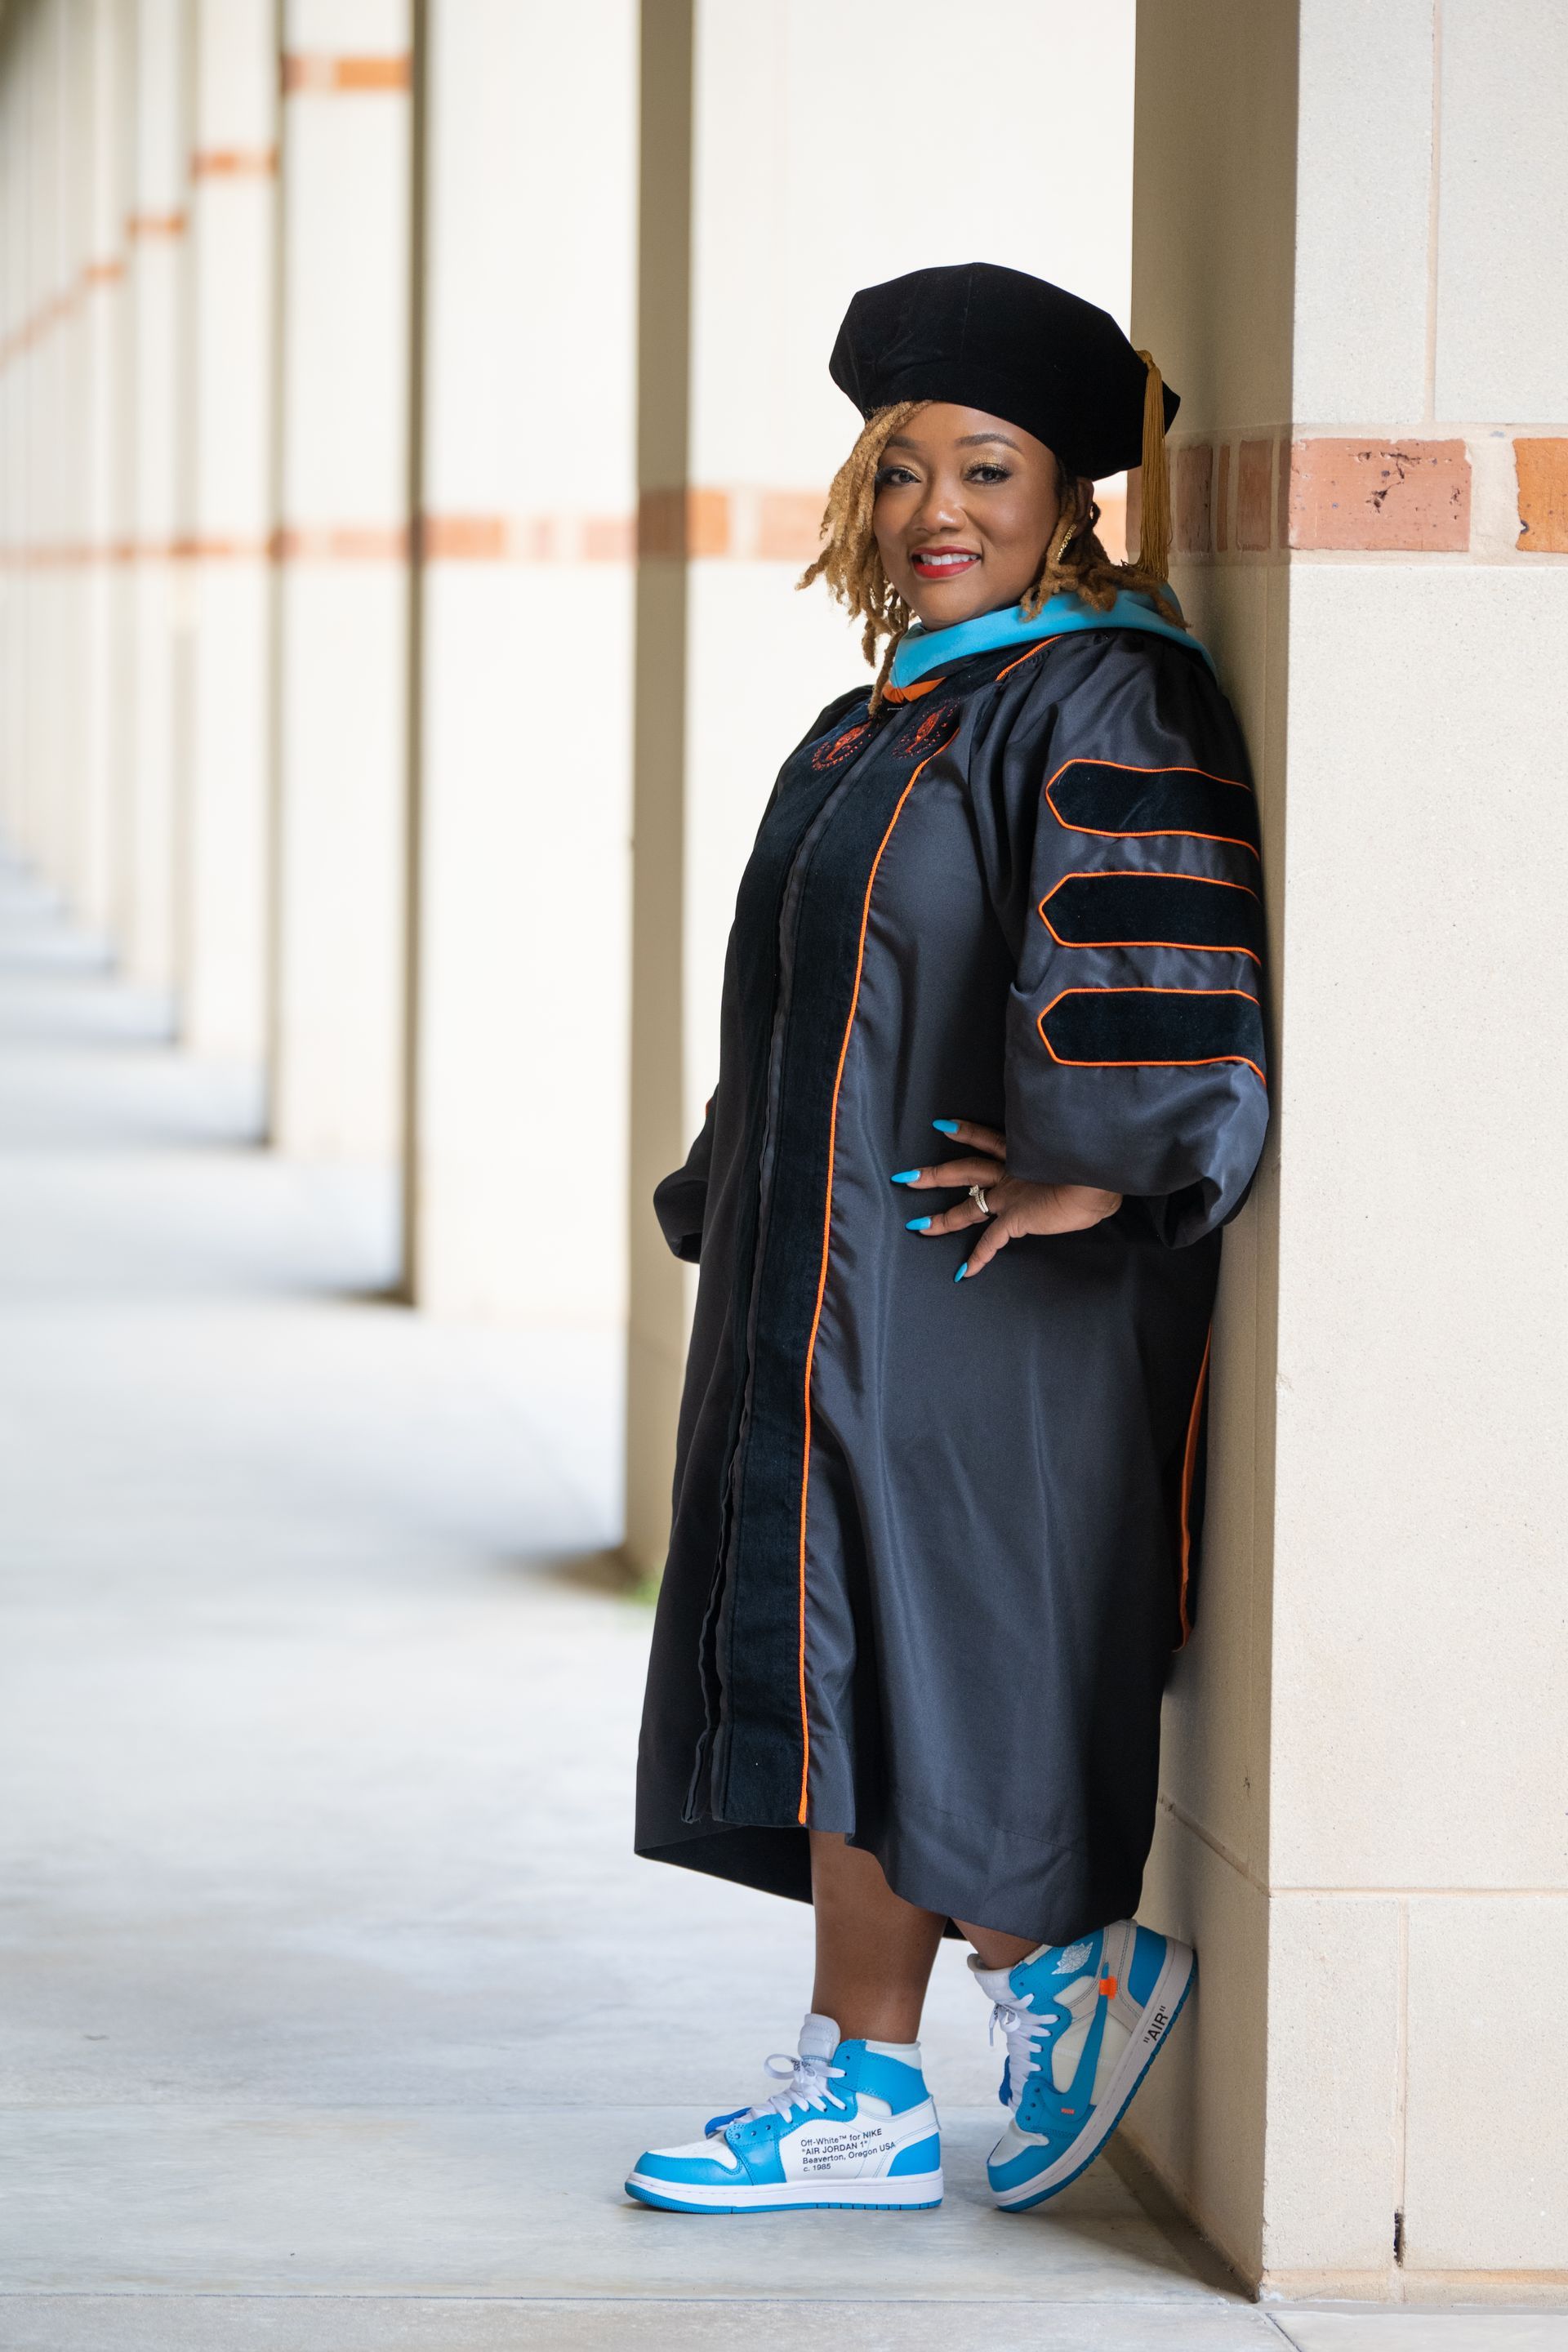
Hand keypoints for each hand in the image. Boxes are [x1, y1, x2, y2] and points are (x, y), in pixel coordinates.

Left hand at [892, 1118, 1120, 1280]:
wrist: (1097, 1175)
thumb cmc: (1091, 1161)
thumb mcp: (1072, 1152)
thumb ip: (1063, 1155)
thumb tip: (1073, 1159)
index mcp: (1021, 1154)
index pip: (985, 1141)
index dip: (965, 1132)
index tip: (942, 1125)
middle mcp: (1010, 1174)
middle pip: (963, 1171)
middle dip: (934, 1175)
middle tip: (906, 1177)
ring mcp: (1010, 1197)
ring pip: (968, 1206)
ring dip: (943, 1218)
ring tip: (917, 1226)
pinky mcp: (1015, 1219)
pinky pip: (991, 1242)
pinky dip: (978, 1258)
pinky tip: (963, 1272)